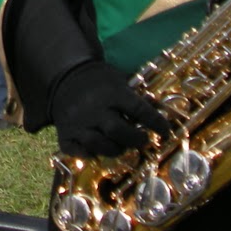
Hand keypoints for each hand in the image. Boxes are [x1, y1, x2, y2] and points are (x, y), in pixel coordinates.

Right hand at [49, 60, 169, 157]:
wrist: (65, 76)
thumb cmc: (99, 80)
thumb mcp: (118, 80)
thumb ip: (135, 96)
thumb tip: (158, 111)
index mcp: (110, 93)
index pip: (139, 110)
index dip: (156, 123)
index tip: (166, 131)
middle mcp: (94, 108)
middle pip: (118, 131)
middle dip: (136, 139)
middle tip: (143, 140)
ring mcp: (77, 122)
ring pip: (98, 144)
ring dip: (115, 149)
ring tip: (121, 145)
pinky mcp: (65, 133)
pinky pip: (75, 151)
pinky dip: (88, 155)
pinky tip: (97, 151)